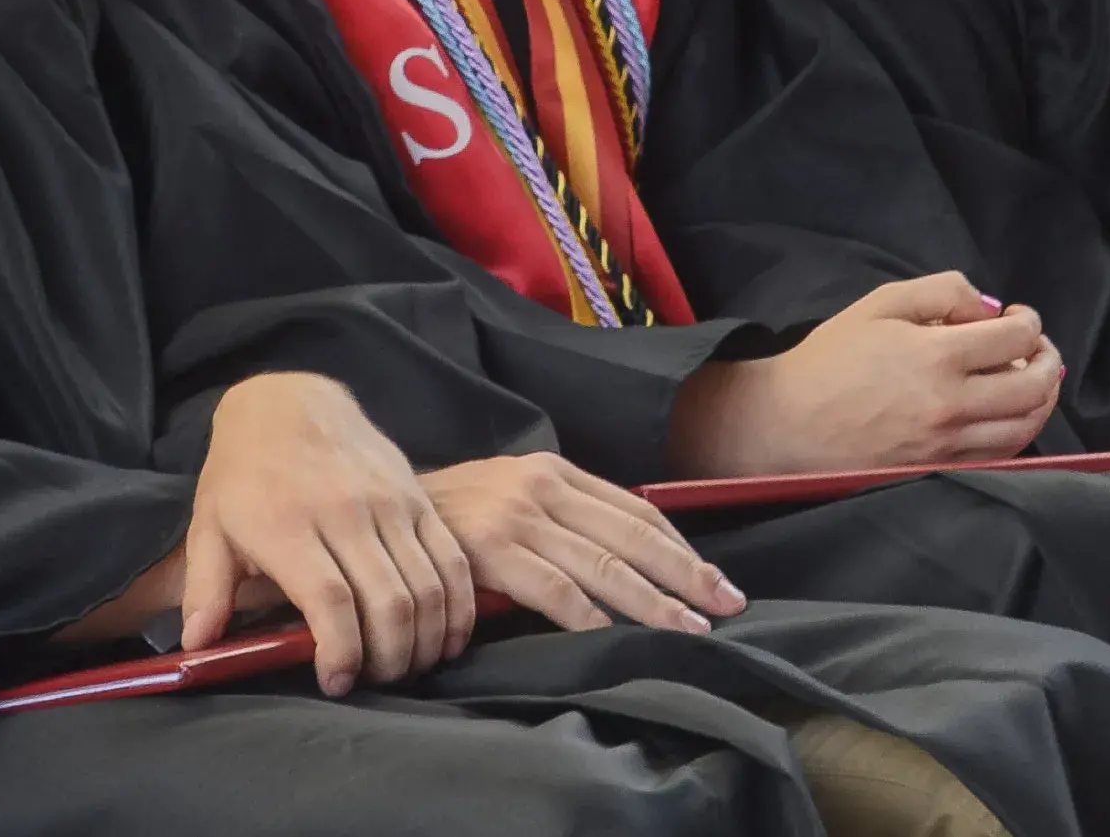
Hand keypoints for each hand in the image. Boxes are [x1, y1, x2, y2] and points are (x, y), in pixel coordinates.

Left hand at [178, 369, 477, 692]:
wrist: (290, 403)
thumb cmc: (243, 474)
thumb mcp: (208, 526)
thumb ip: (205, 590)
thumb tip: (198, 646)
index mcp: (288, 526)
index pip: (330, 600)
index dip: (340, 651)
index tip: (335, 681)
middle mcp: (346, 513)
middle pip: (388, 601)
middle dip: (388, 659)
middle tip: (374, 681)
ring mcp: (390, 502)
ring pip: (427, 585)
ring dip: (425, 640)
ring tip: (407, 666)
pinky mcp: (418, 497)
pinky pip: (452, 559)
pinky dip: (457, 606)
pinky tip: (448, 637)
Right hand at [417, 451, 745, 634]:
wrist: (383, 511)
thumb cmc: (457, 517)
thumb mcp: (516, 499)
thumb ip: (565, 521)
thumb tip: (630, 565)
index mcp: (557, 472)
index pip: (636, 511)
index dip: (682, 549)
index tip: (716, 583)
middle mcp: (545, 487)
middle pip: (633, 536)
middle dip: (686, 576)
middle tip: (726, 607)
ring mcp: (519, 516)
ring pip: (603, 564)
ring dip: (652, 603)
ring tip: (687, 630)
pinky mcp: (491, 548)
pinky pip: (554, 588)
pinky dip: (589, 615)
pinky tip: (615, 636)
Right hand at [662, 274, 1061, 477]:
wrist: (788, 424)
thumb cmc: (830, 359)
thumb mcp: (881, 304)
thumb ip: (941, 292)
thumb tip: (989, 309)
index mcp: (937, 357)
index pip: (1016, 340)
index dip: (1029, 323)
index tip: (1019, 318)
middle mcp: (952, 405)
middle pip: (1033, 388)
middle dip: (1049, 362)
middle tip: (1041, 349)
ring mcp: (948, 445)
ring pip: (1024, 429)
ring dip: (1042, 401)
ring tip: (1036, 382)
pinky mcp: (939, 470)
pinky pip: (1000, 457)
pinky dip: (1018, 433)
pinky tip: (1010, 416)